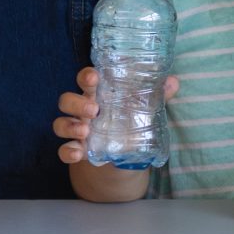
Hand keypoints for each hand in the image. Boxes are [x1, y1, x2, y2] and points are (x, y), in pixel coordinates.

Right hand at [54, 66, 180, 163]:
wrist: (123, 157)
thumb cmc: (130, 122)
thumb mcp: (144, 109)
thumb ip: (157, 96)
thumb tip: (173, 82)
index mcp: (99, 95)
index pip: (86, 80)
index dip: (86, 76)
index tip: (94, 77)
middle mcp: (83, 111)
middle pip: (67, 100)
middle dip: (76, 103)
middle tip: (94, 110)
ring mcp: (77, 131)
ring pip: (60, 124)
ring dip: (69, 126)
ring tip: (85, 131)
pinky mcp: (77, 150)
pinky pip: (63, 151)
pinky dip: (67, 152)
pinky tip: (77, 153)